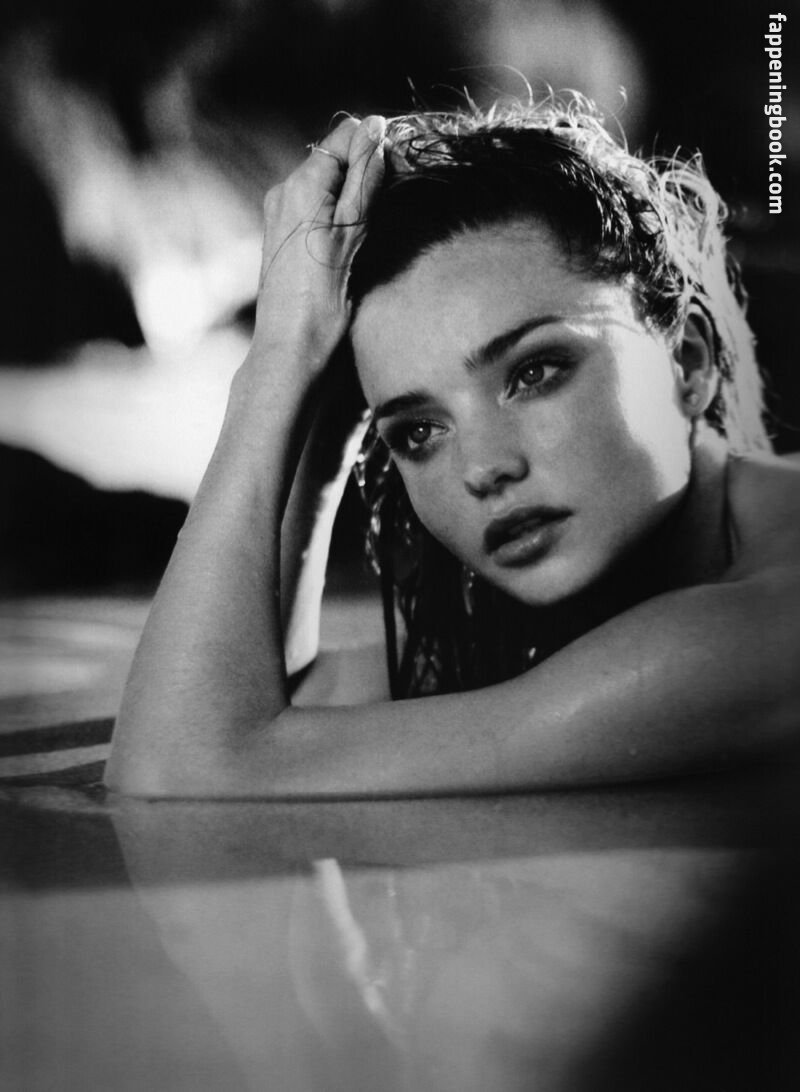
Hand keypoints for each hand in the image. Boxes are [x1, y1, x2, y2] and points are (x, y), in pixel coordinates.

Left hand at [251, 115, 385, 376]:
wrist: (288, 345)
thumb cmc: (322, 299)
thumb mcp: (352, 234)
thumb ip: (364, 180)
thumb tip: (376, 131)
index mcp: (301, 185)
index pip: (345, 135)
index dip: (375, 143)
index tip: (399, 165)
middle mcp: (283, 190)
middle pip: (333, 155)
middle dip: (364, 167)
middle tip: (389, 199)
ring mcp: (278, 210)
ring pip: (324, 179)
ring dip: (351, 189)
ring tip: (368, 223)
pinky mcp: (280, 231)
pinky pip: (312, 202)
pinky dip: (334, 207)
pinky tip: (347, 236)